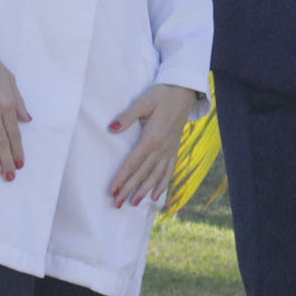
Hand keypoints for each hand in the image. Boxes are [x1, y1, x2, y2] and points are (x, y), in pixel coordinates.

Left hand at [106, 84, 201, 207]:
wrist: (184, 92)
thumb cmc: (161, 95)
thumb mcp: (143, 102)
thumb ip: (127, 117)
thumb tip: (111, 129)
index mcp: (152, 138)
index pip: (133, 163)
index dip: (122, 178)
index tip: (112, 191)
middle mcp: (161, 148)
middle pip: (142, 173)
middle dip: (129, 190)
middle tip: (117, 204)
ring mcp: (169, 150)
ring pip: (156, 175)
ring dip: (144, 190)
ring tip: (134, 203)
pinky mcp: (174, 149)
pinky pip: (169, 171)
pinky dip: (162, 184)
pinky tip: (156, 195)